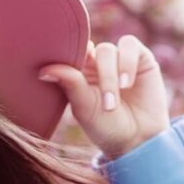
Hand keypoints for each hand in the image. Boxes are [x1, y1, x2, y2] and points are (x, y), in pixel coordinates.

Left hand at [38, 35, 170, 158]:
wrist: (138, 139)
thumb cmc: (106, 126)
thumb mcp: (85, 107)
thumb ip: (70, 84)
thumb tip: (43, 71)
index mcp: (78, 73)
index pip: (69, 53)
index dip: (69, 59)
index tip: (72, 78)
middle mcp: (96, 63)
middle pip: (88, 51)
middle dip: (98, 78)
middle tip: (106, 105)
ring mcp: (117, 58)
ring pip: (107, 50)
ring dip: (110, 76)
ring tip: (116, 100)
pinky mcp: (140, 57)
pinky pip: (129, 45)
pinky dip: (127, 63)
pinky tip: (127, 84)